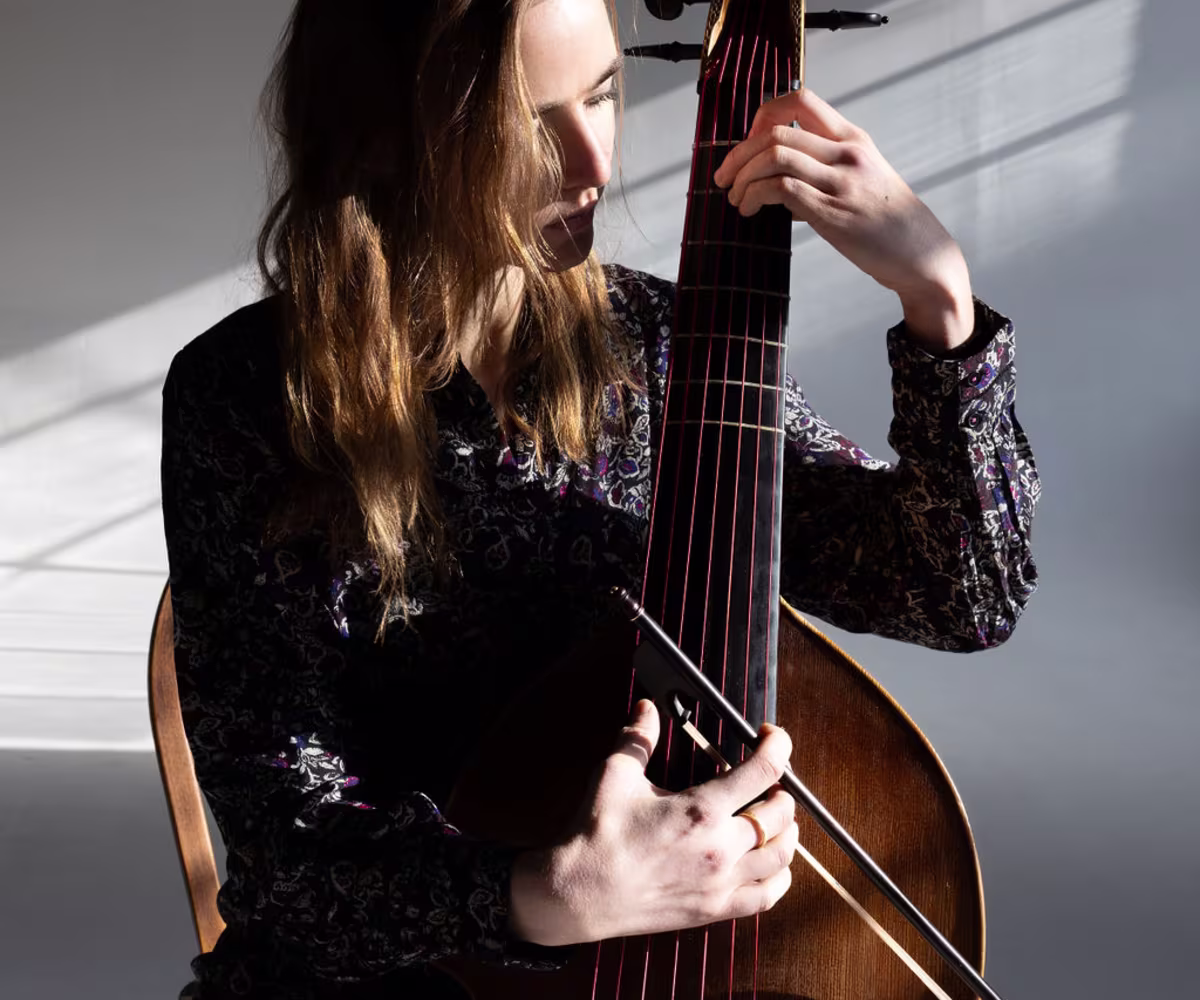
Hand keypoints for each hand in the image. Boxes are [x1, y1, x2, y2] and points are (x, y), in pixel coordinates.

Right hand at [509, 699, 798, 945]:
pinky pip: (766, 897)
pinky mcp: (713, 910)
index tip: (774, 738)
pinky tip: (776, 866)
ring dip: (787, 832)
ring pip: (780, 857)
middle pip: (779, 815)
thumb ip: (639, 737)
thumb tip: (646, 708)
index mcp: (701, 809)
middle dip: (781, 791)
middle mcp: (720, 848)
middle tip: (770, 781)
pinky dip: (780, 879)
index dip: (777, 748)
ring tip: (778, 818)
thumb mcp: (615, 775)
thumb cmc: (596, 834)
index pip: (762, 772)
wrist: (578, 892)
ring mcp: (720, 883)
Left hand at [711, 88, 974, 351]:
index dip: (763, 115)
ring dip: (743, 178)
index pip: (801, 99)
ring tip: (737, 199)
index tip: (748, 143)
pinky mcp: (833, 213)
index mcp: (852, 139)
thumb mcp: (861, 182)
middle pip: (776, 130)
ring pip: (775, 157)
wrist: (922, 254)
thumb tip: (778, 186)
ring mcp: (841, 182)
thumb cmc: (888, 223)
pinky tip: (751, 211)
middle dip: (738, 153)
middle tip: (724, 177)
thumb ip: (822, 173)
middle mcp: (847, 153)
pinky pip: (783, 189)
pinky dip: (756, 197)